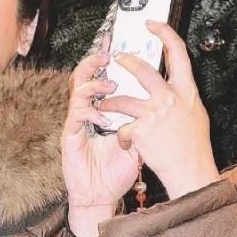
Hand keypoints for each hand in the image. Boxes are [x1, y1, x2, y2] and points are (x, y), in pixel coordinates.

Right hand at [63, 40, 140, 236]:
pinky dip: (89, 112)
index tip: (115, 40)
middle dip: (94, 61)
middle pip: (84, 76)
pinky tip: (101, 116)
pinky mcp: (70, 137)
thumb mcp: (137, 143)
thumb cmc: (115, 171)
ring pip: (77, 91)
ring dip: (93, 84)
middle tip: (108, 51)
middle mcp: (87, 112)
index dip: (105, 58)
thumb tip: (166, 106)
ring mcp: (76, 123)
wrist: (100, 196)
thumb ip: (146, 123)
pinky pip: (75, 117)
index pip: (102, 77)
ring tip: (108, 84)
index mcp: (102, 110)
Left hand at [100, 22, 219, 199]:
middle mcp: (170, 98)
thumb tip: (174, 81)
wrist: (191, 171)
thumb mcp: (195, 112)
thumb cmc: (194, 146)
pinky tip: (126, 142)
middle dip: (126, 61)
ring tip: (103, 105)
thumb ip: (182, 95)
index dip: (164, 33)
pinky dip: (123, 136)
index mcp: (186, 90)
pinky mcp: (141, 130)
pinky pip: (124, 127)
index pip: (178, 52)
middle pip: (143, 69)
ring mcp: (154, 113)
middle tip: (117, 58)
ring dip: (109, 102)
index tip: (153, 24)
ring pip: (122, 99)